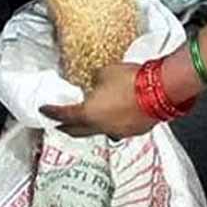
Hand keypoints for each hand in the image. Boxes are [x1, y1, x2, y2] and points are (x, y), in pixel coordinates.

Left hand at [40, 63, 157, 138]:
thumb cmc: (131, 81)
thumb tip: (96, 83)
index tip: (44, 111)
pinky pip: (118, 130)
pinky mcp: (135, 131)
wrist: (161, 90)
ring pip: (99, 132)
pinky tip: (113, 118)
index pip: (63, 115)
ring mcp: (119, 132)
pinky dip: (111, 124)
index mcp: (88, 114)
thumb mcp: (104, 73)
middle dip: (67, 128)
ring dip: (90, 128)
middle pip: (78, 132)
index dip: (52, 112)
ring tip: (86, 121)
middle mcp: (101, 127)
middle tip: (59, 125)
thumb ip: (95, 81)